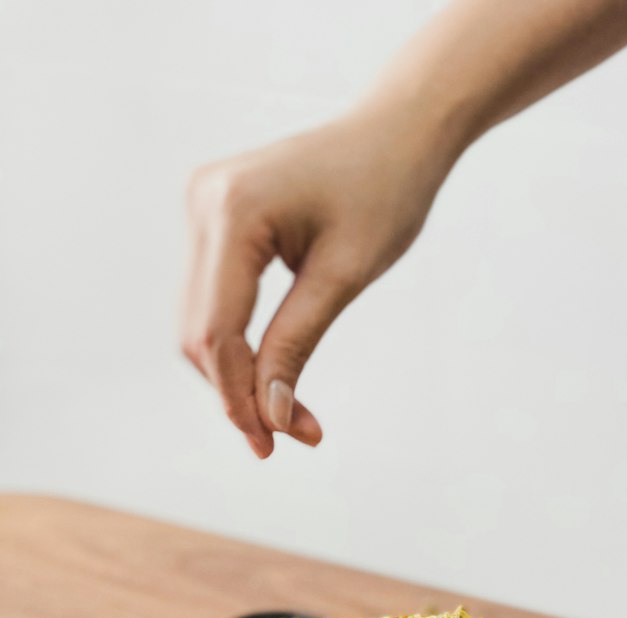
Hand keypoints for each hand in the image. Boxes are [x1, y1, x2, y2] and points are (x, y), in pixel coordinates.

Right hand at [182, 106, 455, 456]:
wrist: (396, 134)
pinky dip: (243, 342)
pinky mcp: (215, 217)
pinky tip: (276, 375)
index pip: (217, 331)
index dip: (238, 397)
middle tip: (296, 437)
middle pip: (201, 332)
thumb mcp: (345, 278)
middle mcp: (203, 203)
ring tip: (296, 418)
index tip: (273, 445)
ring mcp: (203, 206)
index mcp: (233, 211)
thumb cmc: (385, 194)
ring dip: (241, 374)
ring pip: (204, 320)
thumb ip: (297, 344)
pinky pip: (216, 297)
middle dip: (241, 392)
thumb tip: (269, 417)